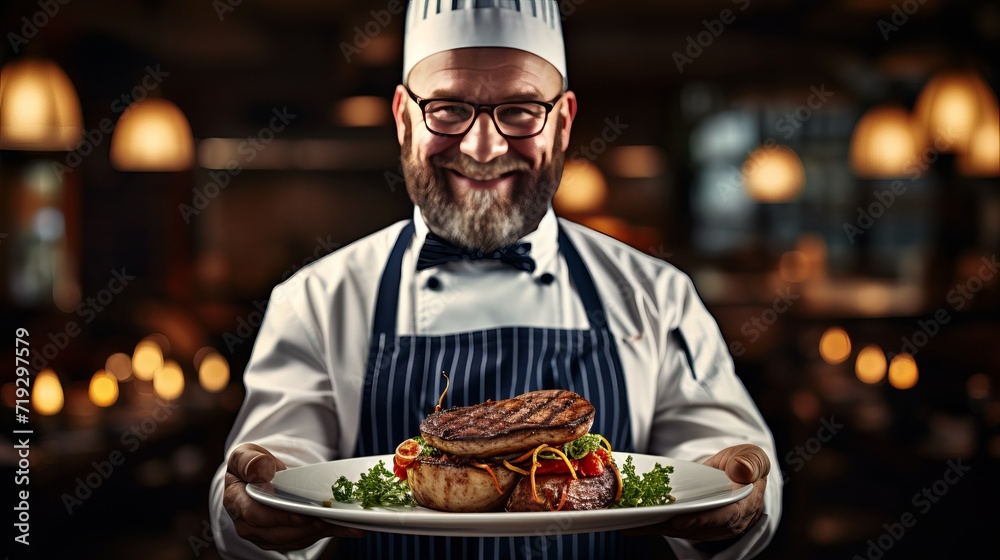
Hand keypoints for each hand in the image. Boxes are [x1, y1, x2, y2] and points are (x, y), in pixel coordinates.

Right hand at [223, 443, 366, 550]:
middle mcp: (251, 526)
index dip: (279, 517)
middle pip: (280, 531)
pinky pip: (312, 537)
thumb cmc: (251, 466)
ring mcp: (270, 535)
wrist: (259, 478)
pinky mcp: (289, 538)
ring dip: (321, 530)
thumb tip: (262, 470)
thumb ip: (249, 461)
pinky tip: (355, 527)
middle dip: (306, 526)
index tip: (300, 514)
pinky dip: (333, 531)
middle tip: (328, 517)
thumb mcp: (244, 455)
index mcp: (237, 503)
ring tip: (344, 520)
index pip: (255, 515)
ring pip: (298, 538)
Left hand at [623, 443, 769, 541]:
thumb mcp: (754, 458)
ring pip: (677, 529)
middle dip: (666, 525)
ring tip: (628, 521)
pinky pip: (669, 524)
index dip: (701, 521)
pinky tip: (628, 522)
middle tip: (642, 521)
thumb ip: (751, 463)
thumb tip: (741, 471)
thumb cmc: (746, 464)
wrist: (740, 472)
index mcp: (743, 508)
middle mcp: (723, 523)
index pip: (722, 518)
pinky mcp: (690, 522)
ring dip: (653, 526)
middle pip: (693, 528)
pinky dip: (650, 524)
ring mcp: (705, 525)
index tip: (680, 521)